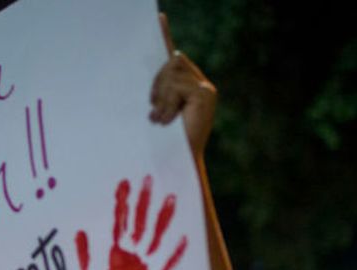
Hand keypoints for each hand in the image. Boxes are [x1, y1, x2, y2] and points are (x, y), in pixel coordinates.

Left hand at [76, 176, 187, 269]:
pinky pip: (166, 267)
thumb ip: (85, 256)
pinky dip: (174, 254)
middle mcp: (131, 257)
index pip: (118, 222)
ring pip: (155, 238)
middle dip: (144, 203)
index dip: (121, 203)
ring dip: (163, 220)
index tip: (123, 180)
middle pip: (139, 224)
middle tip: (149, 177)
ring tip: (173, 197)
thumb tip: (79, 231)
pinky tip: (185, 238)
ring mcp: (145, 268)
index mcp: (114, 254)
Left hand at [150, 15, 216, 158]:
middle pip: (171, 62)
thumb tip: (156, 68)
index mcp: (188, 86)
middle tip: (152, 110)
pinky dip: (167, 103)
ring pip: (171, 72)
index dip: (165, 36)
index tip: (158, 18)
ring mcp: (205, 88)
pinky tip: (167, 119)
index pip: (174, 57)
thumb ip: (158, 91)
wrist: (177, 164)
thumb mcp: (157, 110)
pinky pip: (177, 86)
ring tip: (159, 120)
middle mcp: (200, 83)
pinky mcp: (204, 93)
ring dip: (160, 96)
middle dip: (157, 84)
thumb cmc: (163, 142)